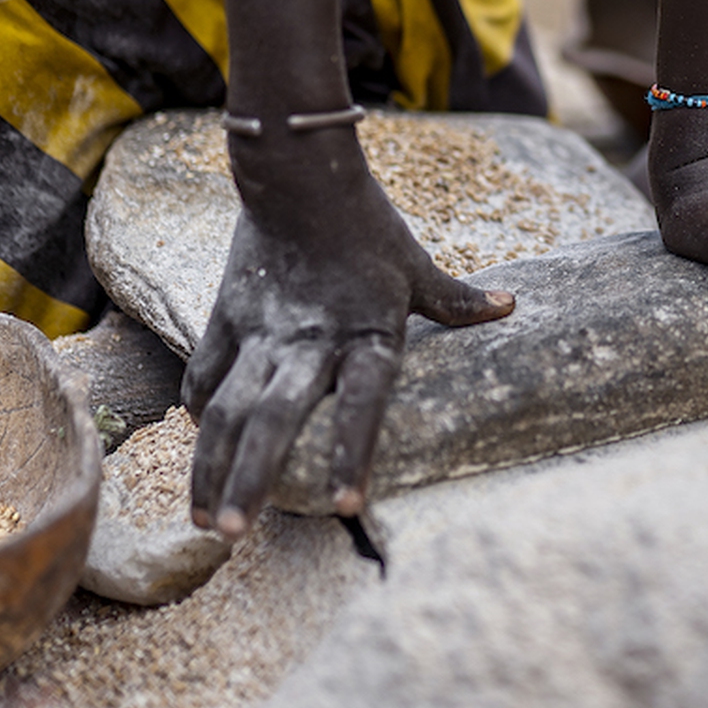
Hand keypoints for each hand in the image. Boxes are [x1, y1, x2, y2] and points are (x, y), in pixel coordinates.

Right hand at [181, 132, 512, 537]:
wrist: (299, 173)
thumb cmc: (365, 223)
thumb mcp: (414, 265)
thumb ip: (456, 299)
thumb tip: (509, 309)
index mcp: (364, 333)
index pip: (361, 404)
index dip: (353, 454)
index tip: (345, 507)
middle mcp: (308, 342)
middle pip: (274, 418)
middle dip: (252, 478)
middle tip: (236, 535)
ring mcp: (262, 332)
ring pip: (228, 408)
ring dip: (214, 465)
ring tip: (208, 520)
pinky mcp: (228, 316)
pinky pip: (206, 372)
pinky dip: (200, 411)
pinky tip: (197, 445)